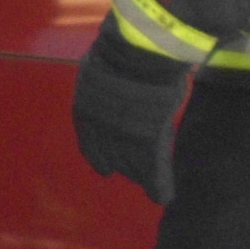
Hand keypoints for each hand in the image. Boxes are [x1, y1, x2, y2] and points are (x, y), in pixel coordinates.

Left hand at [71, 16, 193, 202]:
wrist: (136, 53)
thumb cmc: (121, 52)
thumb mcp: (104, 67)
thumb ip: (108, 81)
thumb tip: (113, 73)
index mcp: (85, 109)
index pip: (89, 140)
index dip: (98, 154)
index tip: (104, 168)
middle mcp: (99, 130)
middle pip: (109, 156)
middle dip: (119, 164)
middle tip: (130, 172)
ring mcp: (123, 138)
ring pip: (132, 166)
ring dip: (140, 174)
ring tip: (149, 183)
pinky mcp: (148, 144)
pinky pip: (154, 171)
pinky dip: (159, 185)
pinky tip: (163, 196)